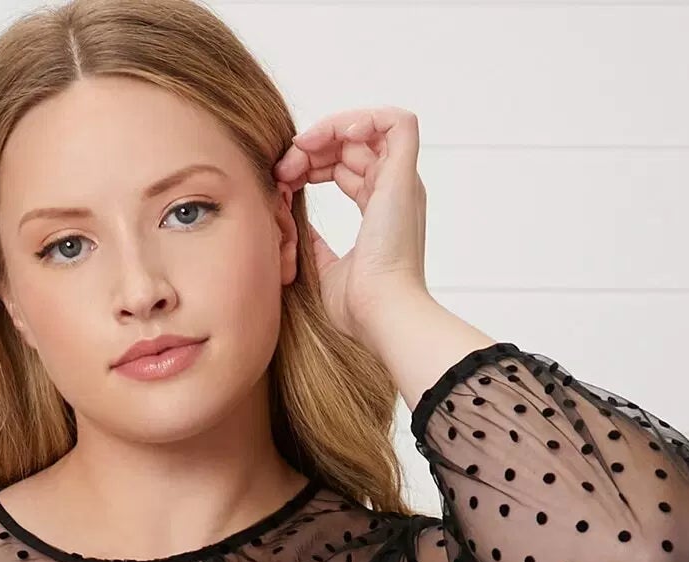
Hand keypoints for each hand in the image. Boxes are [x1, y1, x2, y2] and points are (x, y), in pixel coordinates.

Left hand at [273, 106, 428, 336]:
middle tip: (283, 168)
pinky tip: (334, 137)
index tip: (283, 182)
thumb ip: (316, 245)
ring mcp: (401, 184)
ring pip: (370, 130)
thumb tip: (297, 230)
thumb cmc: (359, 306)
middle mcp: (394, 193)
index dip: (312, 166)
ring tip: (300, 151)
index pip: (345, 169)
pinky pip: (397, 123)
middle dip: (313, 149)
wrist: (381, 315)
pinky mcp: (405, 177)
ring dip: (329, 132)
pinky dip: (365, 119)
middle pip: (353, 147)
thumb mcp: (325, 270)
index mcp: (380, 212)